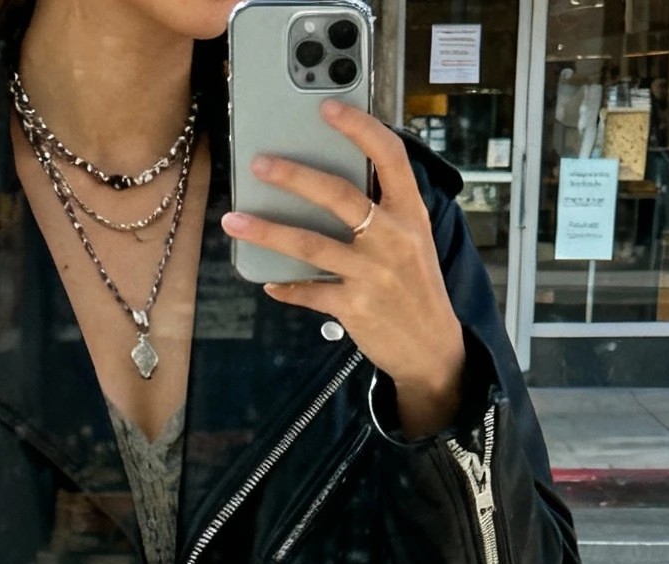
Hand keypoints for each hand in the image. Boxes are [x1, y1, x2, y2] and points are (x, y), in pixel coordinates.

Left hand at [221, 102, 465, 438]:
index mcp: (410, 213)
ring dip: (268, 232)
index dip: (359, 128)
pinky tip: (267, 281)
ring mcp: (373, 275)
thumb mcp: (414, 240)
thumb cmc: (416, 288)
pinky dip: (287, 287)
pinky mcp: (355, 309)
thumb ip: (383, 210)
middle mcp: (392, 239)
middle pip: (338, 196)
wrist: (433, 349)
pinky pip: (310, 292)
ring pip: (311, 245)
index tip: (328, 108)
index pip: (390, 157)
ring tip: (234, 220)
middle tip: (260, 163)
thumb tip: (331, 184)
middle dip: (294, 177)